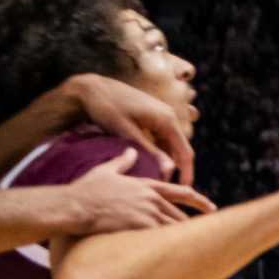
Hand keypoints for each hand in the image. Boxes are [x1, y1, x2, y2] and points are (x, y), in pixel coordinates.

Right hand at [65, 150, 215, 234]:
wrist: (74, 205)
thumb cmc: (86, 190)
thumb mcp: (106, 171)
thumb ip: (122, 162)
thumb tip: (131, 152)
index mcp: (146, 186)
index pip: (181, 192)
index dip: (199, 200)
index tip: (212, 208)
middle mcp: (150, 199)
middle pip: (179, 214)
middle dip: (193, 225)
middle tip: (207, 235)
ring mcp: (146, 213)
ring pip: (173, 227)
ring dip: (183, 237)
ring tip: (195, 247)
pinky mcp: (138, 227)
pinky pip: (160, 238)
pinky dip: (170, 245)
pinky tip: (179, 253)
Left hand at [70, 74, 195, 183]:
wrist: (92, 88)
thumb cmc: (108, 109)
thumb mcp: (128, 133)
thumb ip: (150, 152)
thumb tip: (169, 171)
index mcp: (167, 120)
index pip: (185, 152)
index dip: (186, 172)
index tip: (185, 189)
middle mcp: (169, 116)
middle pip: (180, 148)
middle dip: (177, 168)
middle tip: (166, 187)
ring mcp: (161, 114)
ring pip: (171, 143)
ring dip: (167, 159)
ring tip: (156, 178)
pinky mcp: (152, 115)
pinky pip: (162, 136)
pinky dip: (159, 150)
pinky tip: (147, 162)